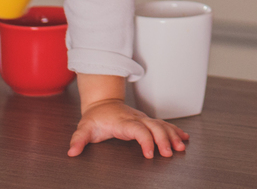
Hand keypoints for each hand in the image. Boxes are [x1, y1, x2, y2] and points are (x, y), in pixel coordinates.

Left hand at [68, 99, 188, 158]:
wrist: (103, 103)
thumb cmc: (96, 117)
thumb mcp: (84, 128)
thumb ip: (79, 139)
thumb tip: (72, 151)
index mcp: (124, 122)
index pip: (138, 130)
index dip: (145, 141)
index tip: (149, 154)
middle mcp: (137, 119)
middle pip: (155, 127)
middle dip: (164, 139)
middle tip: (170, 153)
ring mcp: (144, 119)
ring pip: (162, 125)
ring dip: (173, 135)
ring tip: (181, 147)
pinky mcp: (148, 121)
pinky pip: (164, 124)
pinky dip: (175, 130)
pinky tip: (184, 138)